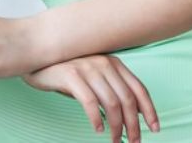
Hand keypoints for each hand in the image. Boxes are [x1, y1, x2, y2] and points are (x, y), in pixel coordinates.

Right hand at [22, 54, 158, 142]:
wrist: (37, 56)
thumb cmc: (66, 70)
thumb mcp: (94, 76)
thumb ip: (111, 88)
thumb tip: (131, 114)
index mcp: (114, 62)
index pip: (139, 89)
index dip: (150, 110)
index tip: (154, 128)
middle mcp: (104, 63)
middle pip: (127, 100)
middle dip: (133, 125)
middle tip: (133, 141)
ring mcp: (88, 68)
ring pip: (111, 104)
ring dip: (116, 126)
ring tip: (115, 140)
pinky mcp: (72, 75)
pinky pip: (90, 102)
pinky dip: (96, 118)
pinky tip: (98, 128)